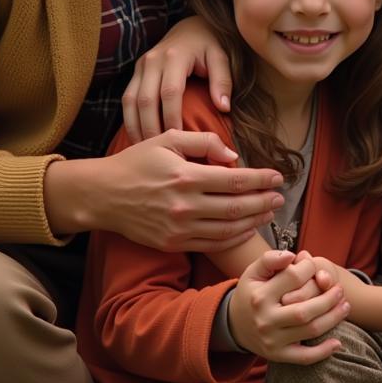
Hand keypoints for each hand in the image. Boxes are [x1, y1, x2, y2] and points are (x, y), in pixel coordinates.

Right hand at [46, 130, 283, 249]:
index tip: (278, 177)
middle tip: (280, 197)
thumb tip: (233, 156)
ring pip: (227, 229)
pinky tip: (246, 229)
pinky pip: (211, 244)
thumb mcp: (168, 139)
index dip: (261, 179)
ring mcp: (178, 228)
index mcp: (186, 176)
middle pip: (237, 207)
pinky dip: (233, 238)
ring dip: (253, 222)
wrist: (102, 195)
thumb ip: (204, 142)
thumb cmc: (137, 162)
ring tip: (269, 213)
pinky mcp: (172, 243)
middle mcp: (185, 205)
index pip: (236, 180)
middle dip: (263, 202)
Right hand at [122, 16, 233, 141]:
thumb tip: (223, 107)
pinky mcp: (135, 71)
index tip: (180, 139)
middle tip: (160, 152)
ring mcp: (141, 65)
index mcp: (175, 56)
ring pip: (131, 101)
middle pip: (146, 100)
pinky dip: (130, 119)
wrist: (190, 26)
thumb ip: (223, 80)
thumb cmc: (209, 44)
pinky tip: (137, 136)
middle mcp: (153, 60)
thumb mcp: (221, 56)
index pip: (170, 92)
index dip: (172, 117)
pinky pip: (126, 99)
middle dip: (151, 127)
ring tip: (146, 149)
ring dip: (136, 126)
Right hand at [229, 250, 349, 362]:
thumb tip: (292, 256)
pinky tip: (338, 342)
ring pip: (309, 331)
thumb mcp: (254, 271)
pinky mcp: (277, 356)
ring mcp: (272, 340)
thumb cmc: (251, 291)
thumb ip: (271, 258)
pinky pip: (303, 358)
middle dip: (329, 298)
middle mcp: (266, 320)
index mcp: (261, 296)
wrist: (234, 324)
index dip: (310, 268)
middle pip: (305, 310)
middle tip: (340, 289)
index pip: (294, 278)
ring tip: (345, 305)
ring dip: (333, 318)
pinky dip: (323, 352)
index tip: (315, 266)